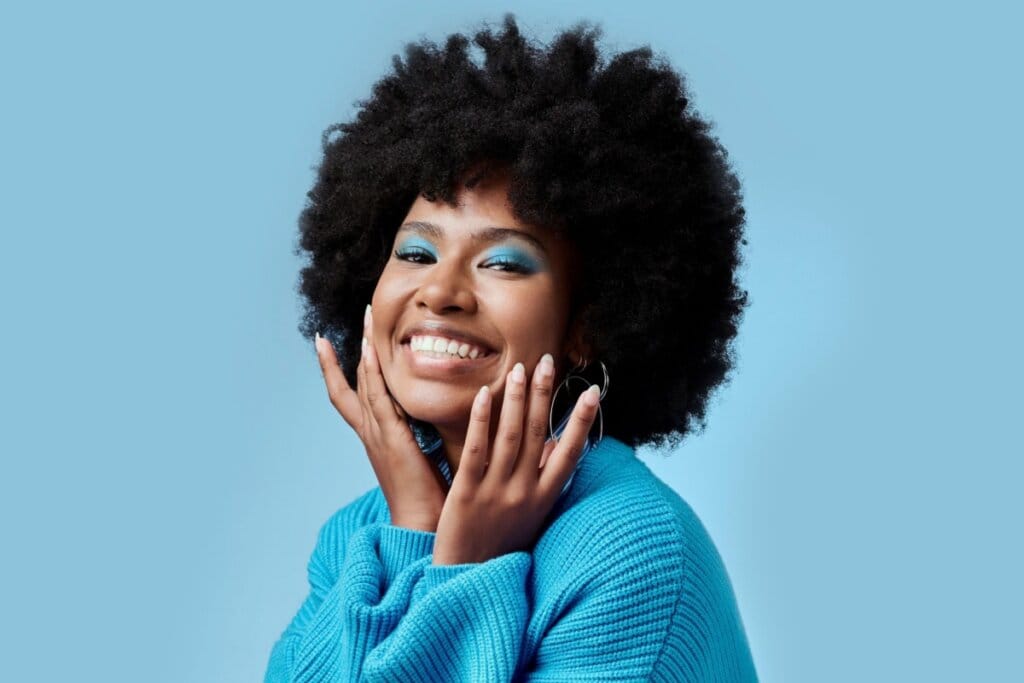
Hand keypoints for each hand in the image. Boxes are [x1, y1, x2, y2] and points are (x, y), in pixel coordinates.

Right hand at [314, 305, 447, 531]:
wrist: (422, 526)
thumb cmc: (428, 496)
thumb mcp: (422, 455)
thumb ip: (422, 432)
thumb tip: (434, 411)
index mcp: (375, 436)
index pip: (349, 395)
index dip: (334, 369)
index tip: (324, 343)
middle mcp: (370, 432)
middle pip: (351, 382)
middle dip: (348, 350)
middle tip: (351, 317)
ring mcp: (377, 434)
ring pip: (363, 383)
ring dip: (364, 347)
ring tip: (364, 317)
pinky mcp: (391, 439)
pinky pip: (378, 400)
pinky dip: (372, 374)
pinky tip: (372, 351)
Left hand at [431, 353, 600, 564]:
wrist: (470, 579)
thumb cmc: (503, 546)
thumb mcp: (533, 516)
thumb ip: (543, 481)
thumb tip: (557, 446)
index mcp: (544, 497)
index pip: (569, 452)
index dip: (582, 421)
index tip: (593, 392)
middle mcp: (525, 491)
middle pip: (539, 434)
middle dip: (545, 395)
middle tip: (548, 361)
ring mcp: (496, 491)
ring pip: (510, 436)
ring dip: (517, 400)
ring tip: (520, 369)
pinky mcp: (466, 492)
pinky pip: (475, 450)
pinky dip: (481, 421)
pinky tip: (483, 395)